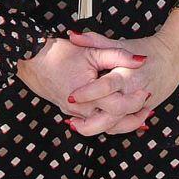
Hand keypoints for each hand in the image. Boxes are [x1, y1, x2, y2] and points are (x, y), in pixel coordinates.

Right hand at [14, 36, 146, 128]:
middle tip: (147, 110)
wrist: (32, 60)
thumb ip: (118, 56)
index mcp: (87, 94)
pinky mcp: (70, 112)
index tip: (147, 93)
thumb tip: (141, 61)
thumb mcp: (93, 51)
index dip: (134, 102)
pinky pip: (91, 122)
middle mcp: (79, 109)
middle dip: (131, 120)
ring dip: (121, 123)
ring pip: (101, 127)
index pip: (116, 106)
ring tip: (138, 117)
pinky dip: (106, 120)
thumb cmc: (60, 54)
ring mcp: (73, 113)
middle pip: (111, 123)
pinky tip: (119, 115)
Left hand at [60, 9, 178, 136]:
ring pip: (120, 124)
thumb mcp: (122, 44)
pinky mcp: (145, 110)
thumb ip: (96, 41)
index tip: (72, 96)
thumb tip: (73, 35)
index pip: (106, 87)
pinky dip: (112, 127)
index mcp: (128, 73)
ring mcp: (141, 103)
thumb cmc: (147, 49)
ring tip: (78, 125)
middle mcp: (135, 91)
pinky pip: (127, 124)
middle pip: (113, 113)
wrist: (174, 56)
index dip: (88, 93)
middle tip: (71, 120)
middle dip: (91, 122)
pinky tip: (97, 124)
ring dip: (98, 128)